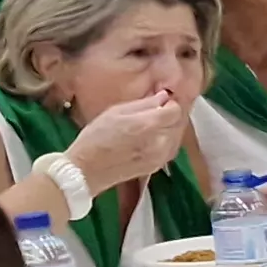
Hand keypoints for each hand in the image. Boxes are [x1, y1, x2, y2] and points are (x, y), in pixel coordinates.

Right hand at [65, 89, 193, 185]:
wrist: (87, 169)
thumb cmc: (96, 137)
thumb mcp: (116, 112)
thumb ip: (144, 104)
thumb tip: (163, 96)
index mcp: (148, 125)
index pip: (176, 110)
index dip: (170, 103)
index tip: (161, 101)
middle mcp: (159, 142)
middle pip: (179, 123)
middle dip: (171, 115)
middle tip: (158, 110)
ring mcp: (160, 157)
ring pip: (177, 136)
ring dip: (170, 128)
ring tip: (154, 124)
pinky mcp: (157, 166)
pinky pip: (171, 149)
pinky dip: (166, 140)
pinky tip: (153, 138)